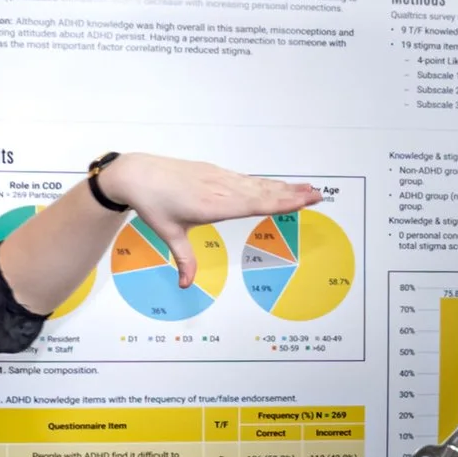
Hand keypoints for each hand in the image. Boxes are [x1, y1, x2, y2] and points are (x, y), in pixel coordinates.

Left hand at [98, 154, 322, 286]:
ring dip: (283, 187)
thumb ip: (184, 259)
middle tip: (319, 195)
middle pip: (264, 192)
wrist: (138, 174)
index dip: (283, 202)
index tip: (305, 200)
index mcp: (213, 205)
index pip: (256, 204)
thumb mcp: (169, 234)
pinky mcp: (214, 172)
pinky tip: (276, 185)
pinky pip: (246, 179)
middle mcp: (221, 189)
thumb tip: (185, 284)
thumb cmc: (153, 203)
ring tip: (306, 188)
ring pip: (257, 184)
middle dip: (292, 194)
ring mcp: (219, 178)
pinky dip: (264, 182)